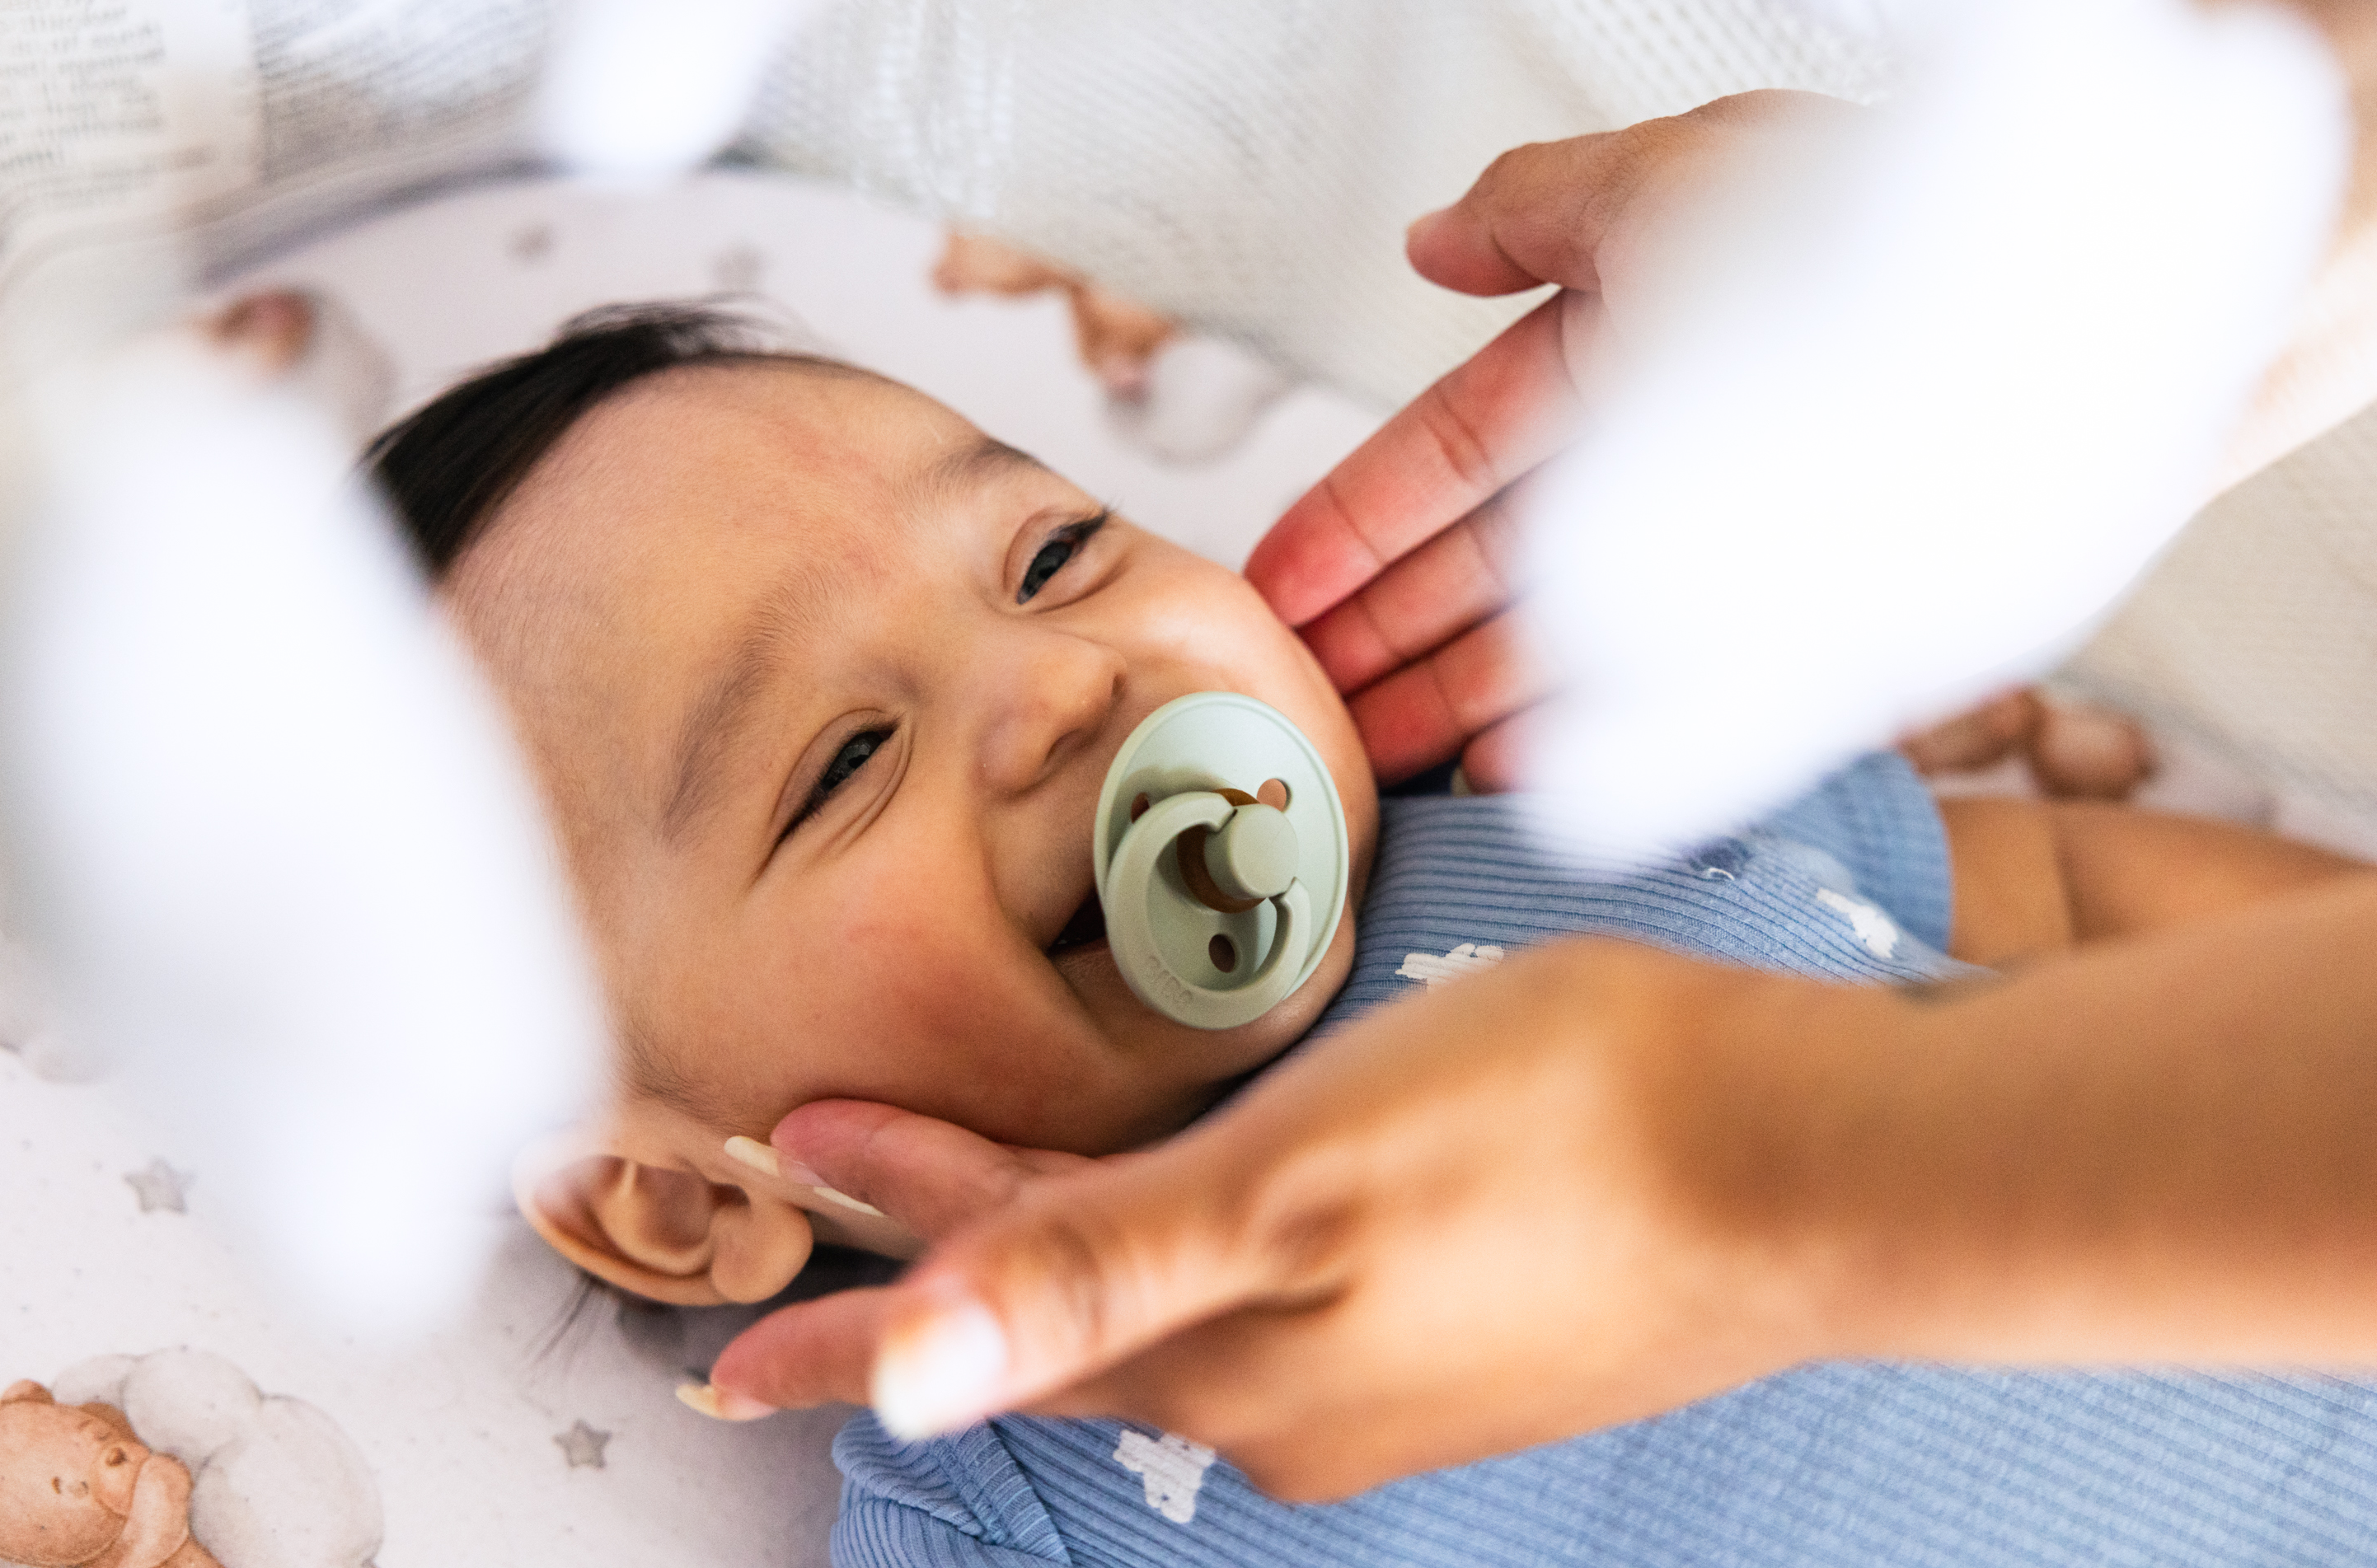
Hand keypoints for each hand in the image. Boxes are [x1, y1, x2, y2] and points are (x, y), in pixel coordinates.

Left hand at [712, 938, 1857, 1499]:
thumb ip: (1091, 1269)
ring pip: (1162, 1306)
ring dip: (1058, 1244)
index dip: (850, 1327)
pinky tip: (1196, 1201)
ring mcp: (1377, 1374)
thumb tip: (902, 1378)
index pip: (983, 1341)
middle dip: (939, 1258)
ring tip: (983, 1178)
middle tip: (832, 1179)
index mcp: (1227, 1364)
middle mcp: (1285, 1398)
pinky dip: (1180, 1241)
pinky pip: (1260, 1293)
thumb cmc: (1548, 1131)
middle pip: (1063, 1318)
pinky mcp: (1450, 1331)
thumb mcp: (1289, 1177)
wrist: (1803, 1165)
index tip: (726, 1348)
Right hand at [1245, 91, 1852, 787]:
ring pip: (1551, 648)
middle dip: (1380, 639)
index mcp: (1610, 357)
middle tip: (1296, 707)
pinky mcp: (1787, 641)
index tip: (1270, 591)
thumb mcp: (1674, 179)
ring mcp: (1714, 561)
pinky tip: (1507, 777)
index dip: (1350, 525)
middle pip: (1479, 572)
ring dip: (1453, 705)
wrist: (2077, 310)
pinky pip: (1657, 710)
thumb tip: (1426, 243)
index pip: (1443, 456)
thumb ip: (1536, 213)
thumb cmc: (1876, 216)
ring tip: (1372, 759)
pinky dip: (1581, 749)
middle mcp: (1653, 466)